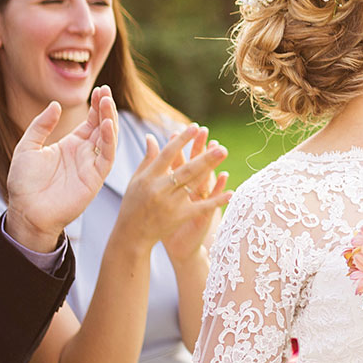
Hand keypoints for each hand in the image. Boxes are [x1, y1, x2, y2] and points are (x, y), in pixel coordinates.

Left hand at [3, 87, 118, 251]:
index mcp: (70, 145)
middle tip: (105, 91)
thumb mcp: (27, 147)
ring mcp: (91, 165)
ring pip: (109, 138)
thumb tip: (55, 105)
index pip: (90, 121)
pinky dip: (110, 140)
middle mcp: (84, 153)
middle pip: (102, 126)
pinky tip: (107, 124)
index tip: (100, 89)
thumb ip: (41, 126)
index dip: (96, 105)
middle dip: (105, 108)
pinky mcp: (95, 178)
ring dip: (110, 119)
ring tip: (107, 102)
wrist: (25, 211)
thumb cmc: (24, 183)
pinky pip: (107, 156)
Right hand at [114, 125, 229, 264]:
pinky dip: (217, 200)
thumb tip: (151, 136)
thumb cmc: (133, 204)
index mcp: (149, 178)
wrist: (132, 235)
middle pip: (186, 169)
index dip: (181, 141)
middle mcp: (160, 189)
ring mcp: (171, 204)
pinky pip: (202, 207)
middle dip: (203, 156)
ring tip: (223, 154)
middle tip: (219, 146)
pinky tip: (231, 192)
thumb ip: (148, 159)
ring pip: (194, 183)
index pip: (167, 155)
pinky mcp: (180, 217)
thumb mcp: (136, 180)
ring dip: (210, 169)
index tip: (194, 127)